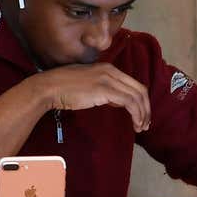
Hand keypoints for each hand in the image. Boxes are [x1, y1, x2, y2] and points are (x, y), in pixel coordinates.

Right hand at [35, 63, 150, 132]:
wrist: (50, 87)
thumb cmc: (65, 88)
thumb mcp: (89, 85)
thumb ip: (104, 90)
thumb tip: (117, 100)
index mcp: (108, 69)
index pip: (134, 84)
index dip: (142, 101)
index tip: (141, 115)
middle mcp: (111, 71)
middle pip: (140, 89)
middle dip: (146, 108)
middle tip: (145, 124)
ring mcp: (108, 79)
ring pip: (137, 96)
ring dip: (143, 114)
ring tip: (141, 127)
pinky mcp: (105, 90)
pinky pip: (129, 102)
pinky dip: (136, 114)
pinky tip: (135, 124)